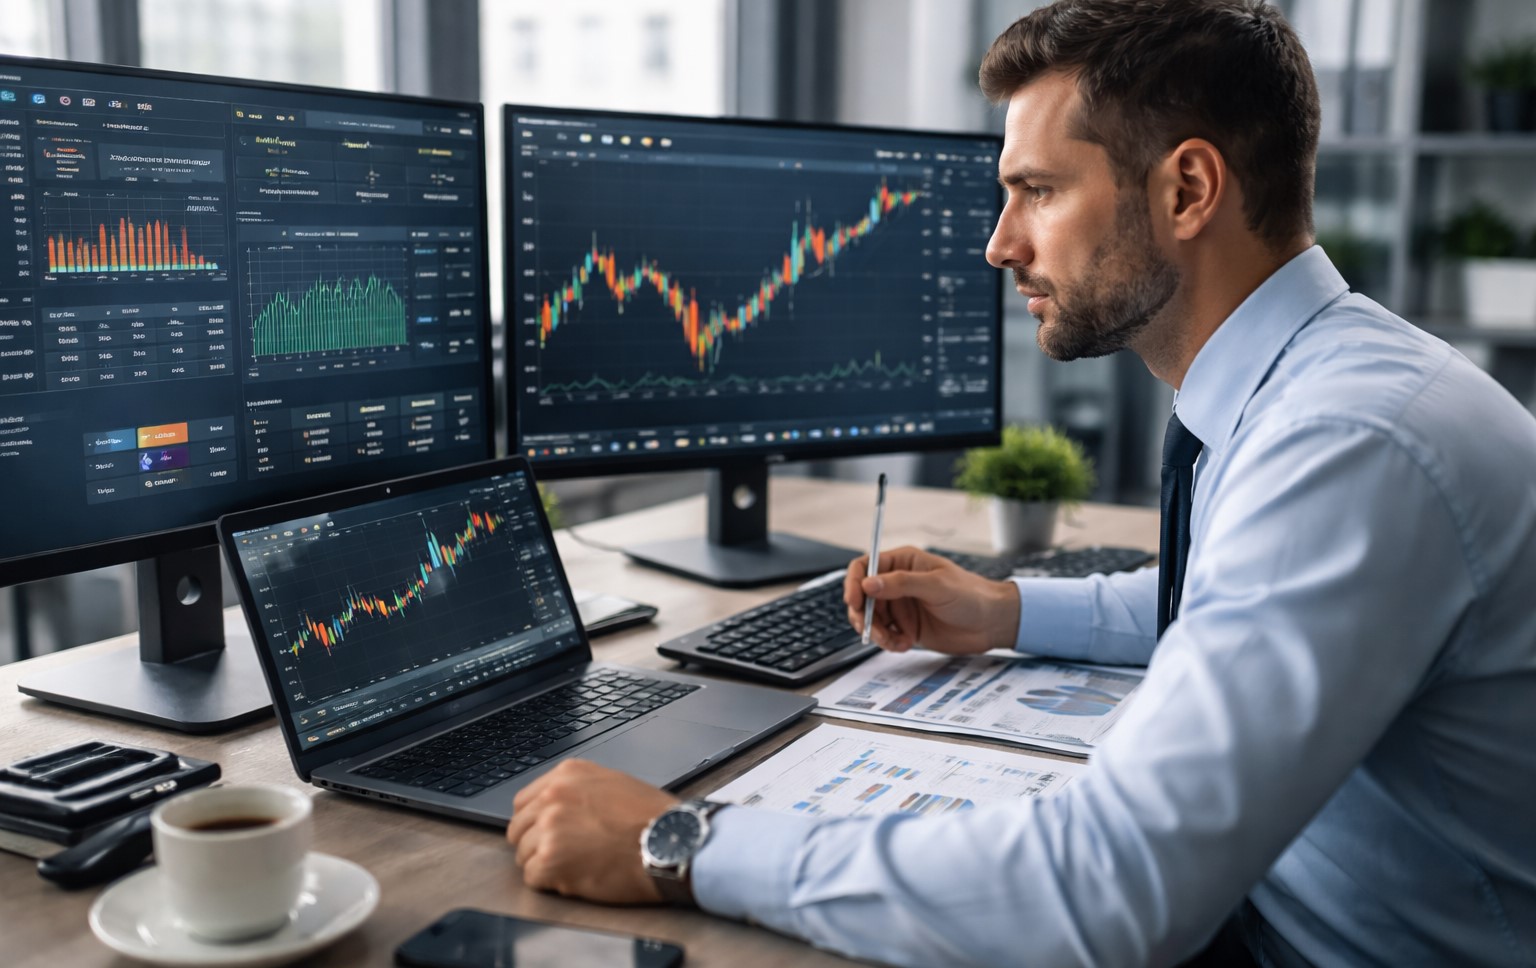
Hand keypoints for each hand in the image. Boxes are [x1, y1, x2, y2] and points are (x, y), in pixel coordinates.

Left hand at [506, 760, 677, 903]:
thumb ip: (578, 790)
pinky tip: (577, 877)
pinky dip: (551, 883)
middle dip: (536, 844)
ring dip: (545, 865)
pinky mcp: (550, 859)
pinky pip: (532, 877)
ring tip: (577, 866)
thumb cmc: (652, 817)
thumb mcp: (613, 783)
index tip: (546, 834)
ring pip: (523, 854)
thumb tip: (556, 806)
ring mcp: (549, 827)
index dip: (535, 822)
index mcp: (567, 775)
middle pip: (518, 829)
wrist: (669, 842)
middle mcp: (553, 797)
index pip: (524, 802)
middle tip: (562, 855)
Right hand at [844, 545, 1019, 653]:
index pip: (865, 566)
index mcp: (903, 563)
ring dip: (876, 632)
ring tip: (893, 641)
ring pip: (871, 618)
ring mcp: (901, 605)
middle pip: (862, 596)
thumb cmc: (972, 595)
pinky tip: (904, 644)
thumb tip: (868, 583)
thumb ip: (901, 584)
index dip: (854, 583)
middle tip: (869, 629)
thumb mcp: (937, 586)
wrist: (992, 623)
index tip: (854, 601)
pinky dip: (888, 642)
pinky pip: (885, 634)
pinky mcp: (905, 626)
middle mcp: (898, 583)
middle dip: (863, 614)